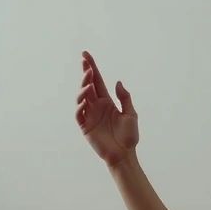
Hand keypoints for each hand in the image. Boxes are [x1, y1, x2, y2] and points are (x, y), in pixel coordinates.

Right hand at [75, 50, 138, 166]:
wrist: (124, 154)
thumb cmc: (129, 136)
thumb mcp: (131, 114)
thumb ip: (125, 98)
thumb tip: (117, 82)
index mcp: (107, 101)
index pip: (97, 81)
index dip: (91, 67)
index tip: (85, 55)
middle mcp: (96, 106)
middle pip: (88, 86)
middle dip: (85, 73)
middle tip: (86, 64)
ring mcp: (90, 115)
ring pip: (82, 97)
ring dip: (83, 89)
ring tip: (88, 84)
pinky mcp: (85, 126)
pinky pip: (78, 114)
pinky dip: (79, 106)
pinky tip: (84, 100)